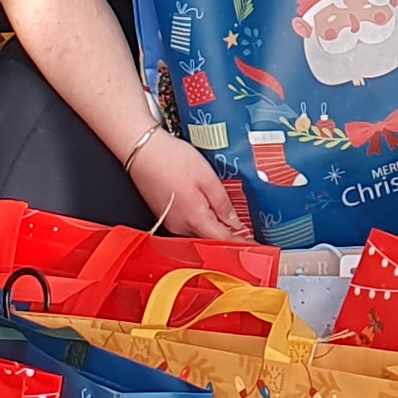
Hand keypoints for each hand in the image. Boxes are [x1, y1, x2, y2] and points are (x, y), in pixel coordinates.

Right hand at [126, 129, 252, 243]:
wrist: (142, 151)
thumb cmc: (173, 160)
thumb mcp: (207, 179)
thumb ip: (222, 204)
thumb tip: (235, 223)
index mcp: (194, 219)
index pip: (223, 240)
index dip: (241, 244)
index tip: (255, 247)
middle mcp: (180, 226)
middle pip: (210, 238)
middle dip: (228, 235)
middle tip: (247, 231)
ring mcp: (169, 221)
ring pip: (198, 231)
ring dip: (214, 227)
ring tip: (230, 218)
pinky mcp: (163, 214)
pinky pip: (187, 223)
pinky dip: (200, 219)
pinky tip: (206, 208)